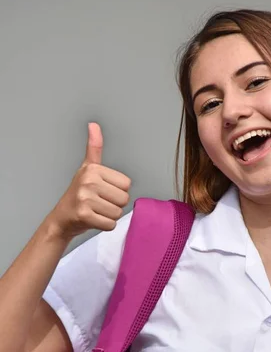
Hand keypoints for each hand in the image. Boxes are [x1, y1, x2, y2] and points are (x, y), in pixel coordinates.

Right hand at [49, 123, 130, 239]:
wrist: (62, 218)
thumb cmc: (78, 194)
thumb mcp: (87, 168)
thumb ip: (94, 148)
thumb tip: (94, 125)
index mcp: (93, 169)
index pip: (126, 185)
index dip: (118, 191)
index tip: (102, 192)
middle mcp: (88, 181)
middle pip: (124, 199)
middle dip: (114, 205)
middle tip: (98, 203)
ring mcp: (85, 198)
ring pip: (117, 213)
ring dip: (109, 216)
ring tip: (95, 211)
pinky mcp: (84, 215)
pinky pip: (110, 224)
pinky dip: (104, 226)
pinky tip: (93, 220)